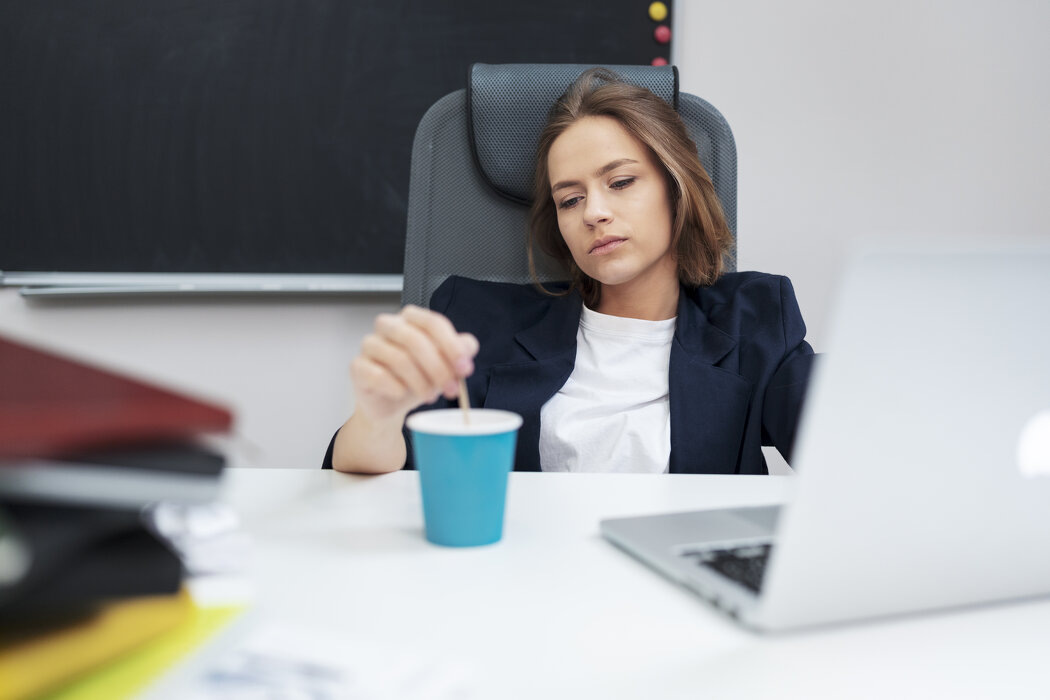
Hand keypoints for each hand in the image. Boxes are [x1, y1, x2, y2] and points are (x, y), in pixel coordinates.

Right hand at [350, 305, 478, 423]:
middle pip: (415, 340)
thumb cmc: (416, 378)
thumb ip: (459, 352)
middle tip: (451, 388)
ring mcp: (370, 345)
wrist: (390, 403)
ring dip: (420, 382)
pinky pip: (378, 375)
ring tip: (430, 396)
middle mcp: (388, 326)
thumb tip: (468, 346)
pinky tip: (402, 393)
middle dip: (438, 368)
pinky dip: (395, 387)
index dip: (451, 346)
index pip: (432, 322)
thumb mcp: (444, 365)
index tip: (465, 368)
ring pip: (399, 359)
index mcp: (410, 319)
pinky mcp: (358, 367)